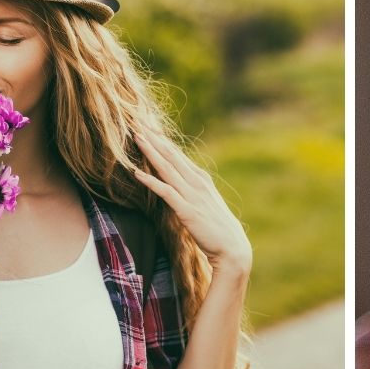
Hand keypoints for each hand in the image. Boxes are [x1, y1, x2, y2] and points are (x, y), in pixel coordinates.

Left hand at [131, 131, 253, 275]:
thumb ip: (193, 192)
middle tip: (138, 120)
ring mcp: (192, 195)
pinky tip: (137, 173)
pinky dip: (151, 181)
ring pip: (167, 168)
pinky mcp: (187, 210)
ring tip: (136, 137)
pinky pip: (166, 192)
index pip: (178, 154)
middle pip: (171, 155)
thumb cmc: (218, 229)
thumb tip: (180, 187)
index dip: (162, 139)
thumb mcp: (206, 204)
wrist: (232, 248)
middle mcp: (197, 182)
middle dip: (154, 138)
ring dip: (151, 152)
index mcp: (201, 179)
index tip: (147, 126)